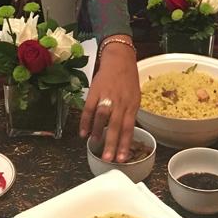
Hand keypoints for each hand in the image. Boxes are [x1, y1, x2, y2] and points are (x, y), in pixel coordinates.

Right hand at [79, 40, 139, 161]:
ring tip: (95, 145)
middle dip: (112, 143)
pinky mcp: (95, 91)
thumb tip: (125, 133)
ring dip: (98, 132)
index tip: (122, 158)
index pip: (129, 127)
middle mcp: (120, 101)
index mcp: (132, 104)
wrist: (119, 58)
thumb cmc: (128, 79)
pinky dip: (85, 121)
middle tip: (108, 158)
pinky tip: (83, 133)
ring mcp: (107, 95)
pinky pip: (89, 108)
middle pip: (116, 125)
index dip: (125, 144)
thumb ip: (130, 114)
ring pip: (102, 117)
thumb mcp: (135, 97)